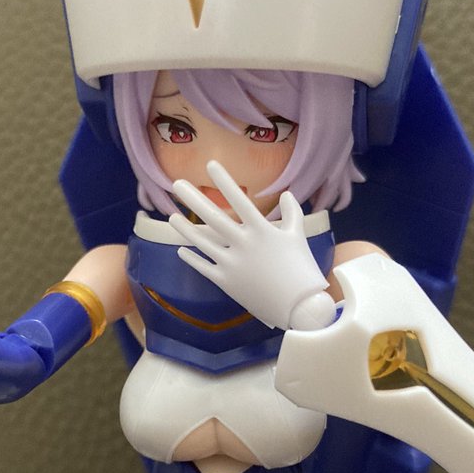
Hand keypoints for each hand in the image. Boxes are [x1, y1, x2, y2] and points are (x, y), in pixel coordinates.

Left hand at [169, 162, 336, 330]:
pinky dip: (192, 259)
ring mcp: (233, 265)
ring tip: (172, 216)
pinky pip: (205, 268)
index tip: (210, 164)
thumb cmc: (301, 269)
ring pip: (203, 243)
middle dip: (194, 198)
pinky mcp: (227, 283)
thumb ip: (292, 213)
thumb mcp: (297, 236)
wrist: (300, 308)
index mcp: (262, 231)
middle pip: (214, 218)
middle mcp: (244, 245)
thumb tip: (287, 194)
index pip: (240, 200)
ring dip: (185, 229)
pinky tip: (181, 250)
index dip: (225, 181)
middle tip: (176, 183)